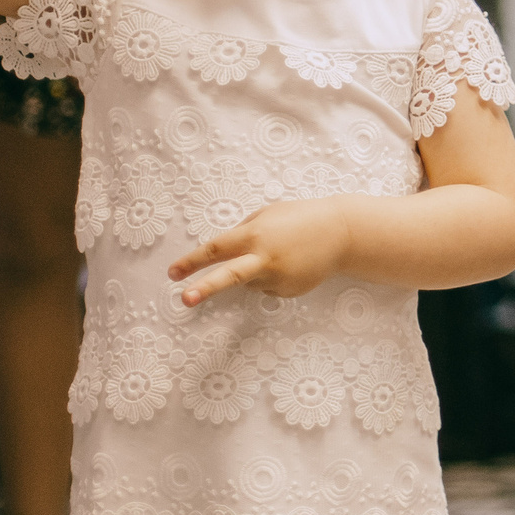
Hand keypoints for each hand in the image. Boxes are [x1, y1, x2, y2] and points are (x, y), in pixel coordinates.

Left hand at [167, 198, 352, 305]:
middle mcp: (264, 258)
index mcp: (254, 235)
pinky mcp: (289, 291)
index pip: (216, 249)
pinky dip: (274, 276)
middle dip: (204, 288)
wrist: (342, 233)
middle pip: (228, 276)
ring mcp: (278, 278)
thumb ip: (244, 231)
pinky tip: (294, 263)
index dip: (192, 261)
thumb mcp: (268, 214)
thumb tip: (225, 252)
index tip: (173, 273)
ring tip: (285, 251)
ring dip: (257, 269)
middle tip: (184, 300)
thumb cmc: (302, 217)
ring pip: (250, 281)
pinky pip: (269, 287)